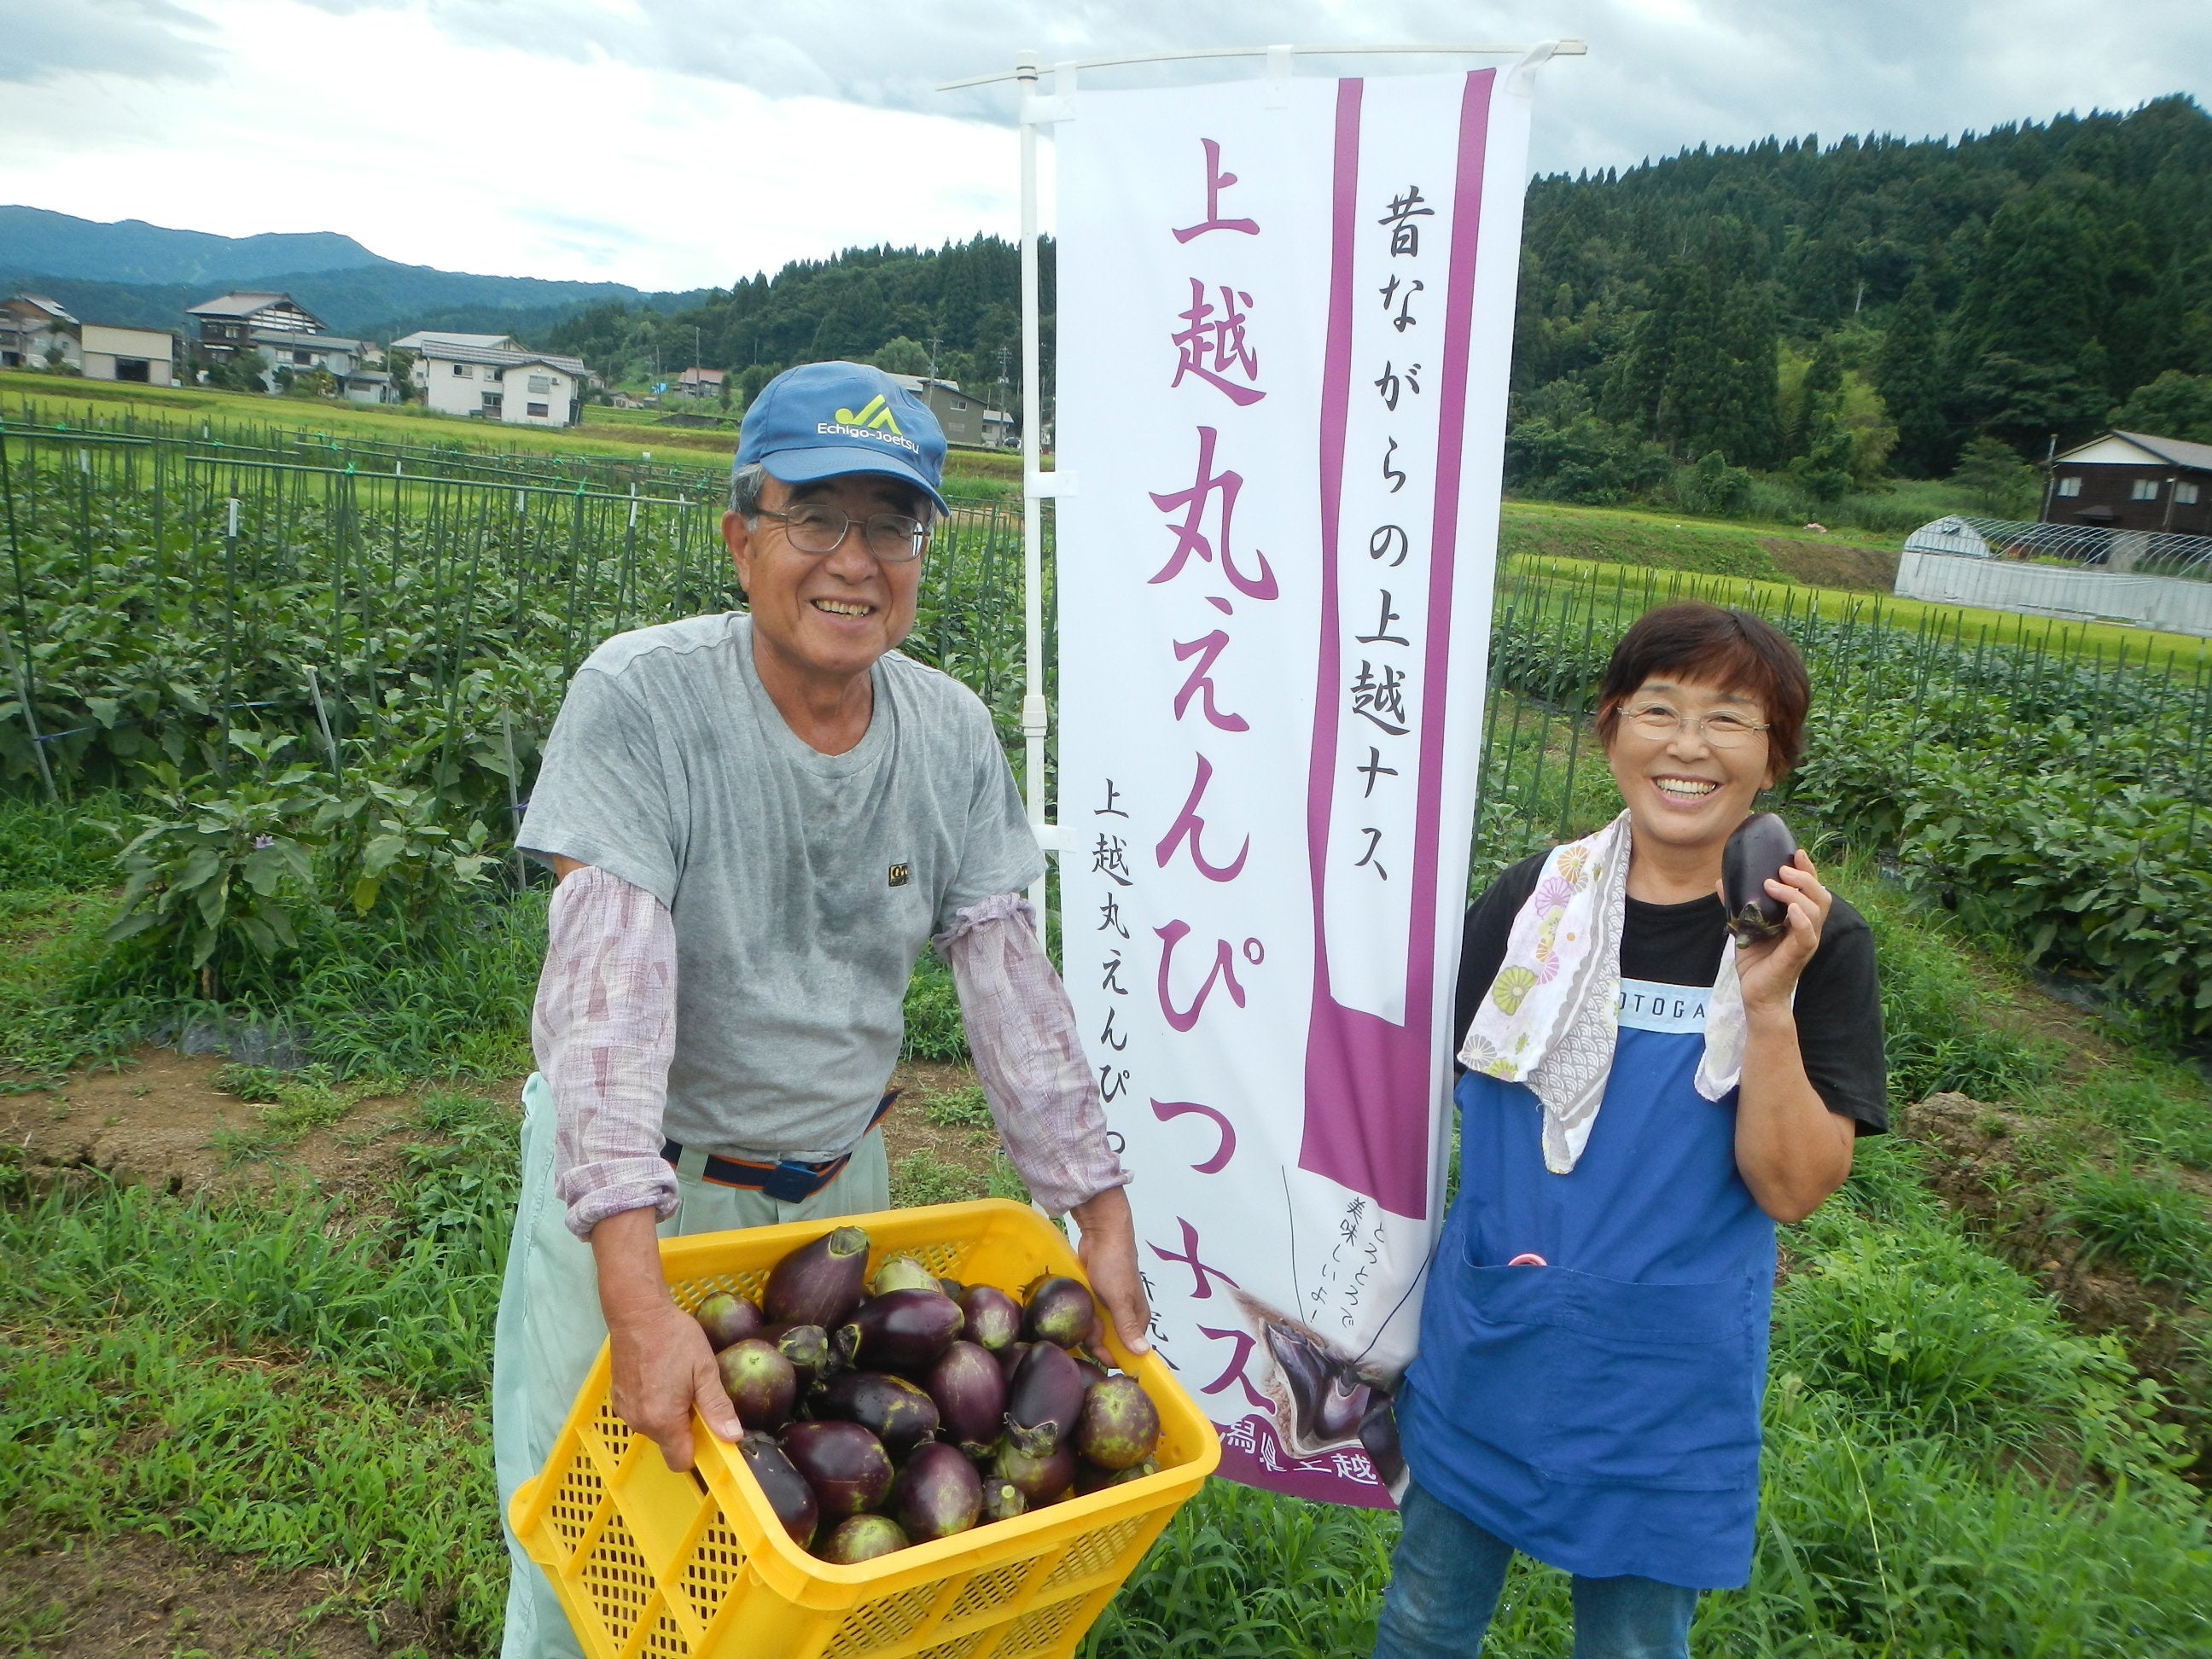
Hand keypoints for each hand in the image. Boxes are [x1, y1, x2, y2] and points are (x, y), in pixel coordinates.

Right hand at [591, 1207, 739, 1471]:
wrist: (637, 1313)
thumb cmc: (675, 1339)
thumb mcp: (704, 1370)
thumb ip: (717, 1407)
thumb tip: (733, 1437)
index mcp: (663, 1421)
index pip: (680, 1461)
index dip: (698, 1451)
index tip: (708, 1430)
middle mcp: (639, 1423)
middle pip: (668, 1444)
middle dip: (684, 1428)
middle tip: (694, 1394)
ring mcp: (625, 1411)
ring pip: (653, 1428)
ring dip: (667, 1415)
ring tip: (676, 1381)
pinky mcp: (617, 1398)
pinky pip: (640, 1413)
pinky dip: (651, 1404)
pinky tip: (658, 1377)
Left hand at [1069, 1185, 1152, 1356]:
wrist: (1101, 1232)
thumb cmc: (1115, 1264)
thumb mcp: (1119, 1299)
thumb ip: (1127, 1327)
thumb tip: (1143, 1353)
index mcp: (1138, 1316)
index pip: (1129, 1347)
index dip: (1114, 1355)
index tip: (1098, 1358)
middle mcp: (1125, 1312)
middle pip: (1110, 1340)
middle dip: (1096, 1339)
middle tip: (1085, 1332)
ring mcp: (1108, 1303)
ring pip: (1096, 1326)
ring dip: (1086, 1325)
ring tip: (1081, 1313)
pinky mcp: (1095, 1295)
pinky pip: (1087, 1312)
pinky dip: (1081, 1312)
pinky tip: (1075, 1308)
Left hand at [1721, 849, 1831, 1015]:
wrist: (1756, 994)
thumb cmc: (1757, 961)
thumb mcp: (1746, 926)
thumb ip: (1737, 904)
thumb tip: (1721, 880)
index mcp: (1800, 918)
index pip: (1812, 890)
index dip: (1808, 870)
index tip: (1797, 852)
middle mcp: (1808, 928)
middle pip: (1820, 896)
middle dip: (1805, 877)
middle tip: (1782, 869)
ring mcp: (1806, 941)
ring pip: (1816, 910)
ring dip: (1795, 893)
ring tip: (1772, 885)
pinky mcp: (1797, 955)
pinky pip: (1807, 935)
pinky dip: (1802, 920)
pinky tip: (1791, 910)